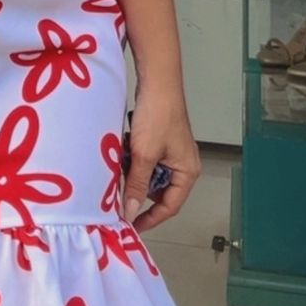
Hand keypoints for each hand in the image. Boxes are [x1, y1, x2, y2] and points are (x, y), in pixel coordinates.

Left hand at [123, 85, 200, 232]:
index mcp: (187, 172)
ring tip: (120, 164)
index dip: (150, 218)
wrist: (157, 80)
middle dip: (137, 190)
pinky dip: (132, 158)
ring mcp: (171, 152)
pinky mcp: (159, 141)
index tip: (130, 225)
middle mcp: (183, 165)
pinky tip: (123, 148)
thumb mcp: (144, 155)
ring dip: (132, 172)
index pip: (169, 207)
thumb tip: (129, 213)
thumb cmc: (158, 116)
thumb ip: (136, 185)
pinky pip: (144, 159)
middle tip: (118, 192)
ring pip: (148, 174)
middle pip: (158, 191)